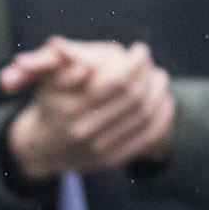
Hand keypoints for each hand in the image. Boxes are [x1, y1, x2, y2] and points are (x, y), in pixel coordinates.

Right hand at [2, 37, 176, 181]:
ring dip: (158, 92)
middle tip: (152, 63)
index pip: (117, 81)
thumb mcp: (48, 80)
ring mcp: (100, 148)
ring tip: (160, 77)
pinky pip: (147, 136)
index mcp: (71, 107)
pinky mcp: (112, 160)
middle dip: (148, 76)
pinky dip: (162, 116)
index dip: (134, 63)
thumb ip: (62, 63)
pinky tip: (165, 101)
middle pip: (134, 97)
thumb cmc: (52, 104)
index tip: (140, 50)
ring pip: (143, 116)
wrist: (43, 149)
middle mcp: (85, 130)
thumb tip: (74, 60)